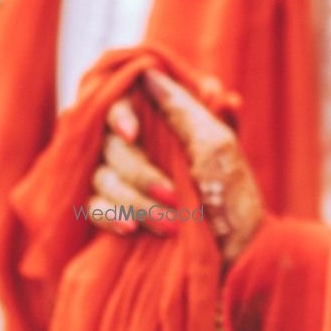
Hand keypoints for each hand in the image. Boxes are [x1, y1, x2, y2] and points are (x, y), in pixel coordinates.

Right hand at [89, 72, 263, 264]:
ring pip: (101, 177)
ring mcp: (126, 182)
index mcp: (166, 126)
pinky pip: (92, 206)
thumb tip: (149, 72)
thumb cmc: (234, 198)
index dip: (120, 112)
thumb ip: (185, 107)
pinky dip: (111, 215)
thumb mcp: (218, 146)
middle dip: (140, 173)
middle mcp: (142, 149)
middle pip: (111, 145)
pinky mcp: (116, 214)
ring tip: (171, 224)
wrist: (237, 258)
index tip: (134, 133)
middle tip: (174, 196)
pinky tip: (130, 229)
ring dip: (135, 201)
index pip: (122, 101)